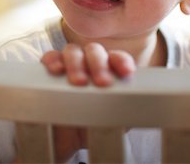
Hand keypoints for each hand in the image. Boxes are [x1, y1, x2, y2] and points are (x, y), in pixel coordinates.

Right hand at [41, 42, 135, 160]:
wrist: (69, 137)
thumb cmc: (94, 124)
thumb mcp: (111, 120)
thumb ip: (122, 110)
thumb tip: (139, 110)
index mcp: (109, 69)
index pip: (117, 58)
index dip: (122, 61)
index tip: (127, 72)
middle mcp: (89, 62)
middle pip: (94, 52)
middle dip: (99, 64)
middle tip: (102, 82)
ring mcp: (70, 63)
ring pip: (73, 51)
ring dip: (76, 63)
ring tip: (79, 81)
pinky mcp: (51, 69)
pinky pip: (51, 57)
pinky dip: (53, 60)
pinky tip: (56, 68)